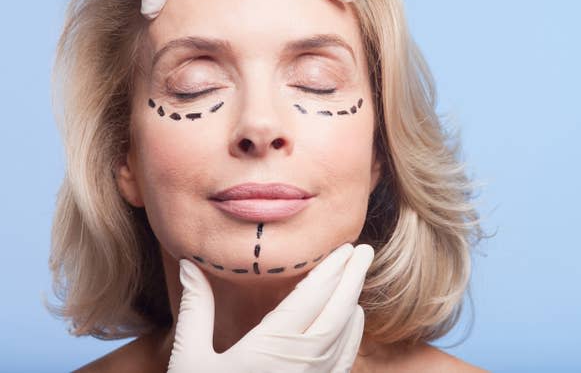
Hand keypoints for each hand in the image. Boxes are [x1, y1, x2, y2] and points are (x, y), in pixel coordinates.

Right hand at [167, 243, 374, 372]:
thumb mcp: (190, 358)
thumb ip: (196, 309)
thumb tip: (188, 264)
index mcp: (269, 348)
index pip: (311, 298)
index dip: (331, 270)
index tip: (344, 248)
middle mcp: (300, 364)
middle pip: (337, 311)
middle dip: (352, 278)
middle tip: (364, 251)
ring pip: (345, 335)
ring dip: (353, 301)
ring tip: (357, 275)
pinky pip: (344, 360)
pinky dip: (353, 333)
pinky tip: (354, 316)